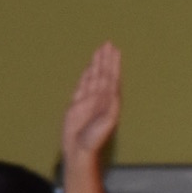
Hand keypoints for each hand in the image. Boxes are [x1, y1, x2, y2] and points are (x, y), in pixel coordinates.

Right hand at [59, 43, 123, 176]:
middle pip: (103, 73)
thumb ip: (111, 106)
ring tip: (99, 50)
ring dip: (96, 64)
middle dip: (105, 59)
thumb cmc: (95, 138)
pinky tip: (88, 68)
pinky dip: (85, 75)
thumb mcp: (107, 123)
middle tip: (107, 43)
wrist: (78, 149)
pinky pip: (82, 85)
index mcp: (110, 100)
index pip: (112, 77)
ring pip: (93, 77)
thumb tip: (113, 89)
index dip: (113, 63)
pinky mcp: (76, 104)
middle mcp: (100, 97)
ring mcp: (88, 99)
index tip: (115, 50)